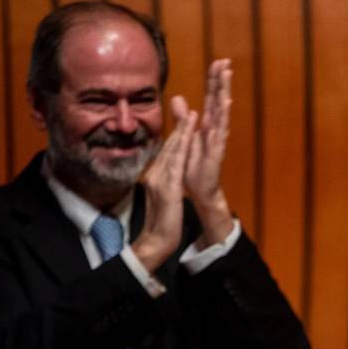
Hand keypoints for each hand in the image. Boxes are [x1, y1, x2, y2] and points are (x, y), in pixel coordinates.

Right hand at [131, 100, 197, 271]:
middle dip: (179, 127)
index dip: (176, 135)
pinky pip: (176, 164)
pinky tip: (188, 141)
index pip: (167, 152)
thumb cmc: (162, 223)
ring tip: (191, 114)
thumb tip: (166, 177)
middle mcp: (155, 174)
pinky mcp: (167, 188)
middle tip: (187, 107)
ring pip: (172, 151)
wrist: (156, 241)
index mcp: (156, 177)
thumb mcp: (164, 198)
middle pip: (169, 146)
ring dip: (182, 131)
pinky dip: (182, 149)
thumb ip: (164, 185)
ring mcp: (160, 180)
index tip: (184, 120)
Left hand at [178, 59, 233, 244]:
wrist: (199, 191)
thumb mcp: (185, 138)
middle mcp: (214, 129)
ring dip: (224, 93)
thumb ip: (183, 119)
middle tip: (224, 61)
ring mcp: (217, 139)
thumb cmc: (194, 166)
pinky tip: (224, 104)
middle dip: (221, 81)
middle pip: (218, 100)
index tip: (217, 62)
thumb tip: (179, 99)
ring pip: (221, 112)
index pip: (210, 98)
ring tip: (227, 75)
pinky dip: (222, 117)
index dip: (213, 81)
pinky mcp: (216, 150)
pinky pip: (220, 131)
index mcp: (206, 125)